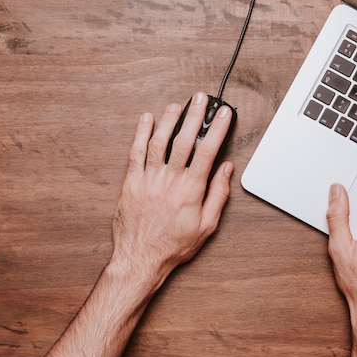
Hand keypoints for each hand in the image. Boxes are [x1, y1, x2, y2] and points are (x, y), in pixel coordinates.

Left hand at [111, 91, 233, 284]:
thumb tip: (226, 169)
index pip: (208, 151)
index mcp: (191, 190)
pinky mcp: (131, 182)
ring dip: (169, 119)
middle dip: (195, 115)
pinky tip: (147, 119)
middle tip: (201, 98)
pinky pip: (136, 152)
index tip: (224, 114)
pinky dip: (141, 133)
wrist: (141, 258)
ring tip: (178, 104)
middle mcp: (170, 180)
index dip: (217, 129)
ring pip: (159, 141)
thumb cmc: (174, 245)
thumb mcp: (207, 226)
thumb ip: (218, 195)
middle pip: (184, 139)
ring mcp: (148, 179)